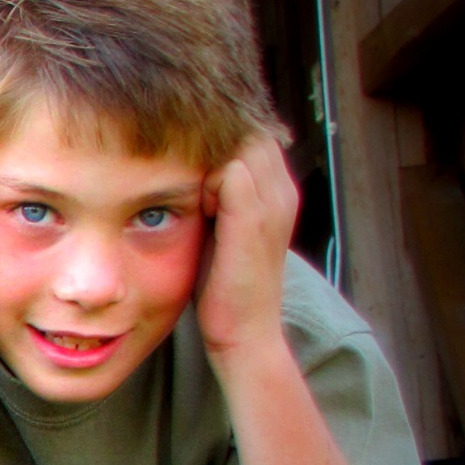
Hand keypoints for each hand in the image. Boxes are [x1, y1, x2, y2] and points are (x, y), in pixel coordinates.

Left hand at [197, 134, 299, 359]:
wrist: (244, 333)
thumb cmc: (225, 285)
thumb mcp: (224, 231)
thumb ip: (219, 198)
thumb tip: (189, 169)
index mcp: (279, 192)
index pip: (251, 133)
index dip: (217, 138)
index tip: (186, 160)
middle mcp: (283, 191)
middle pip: (247, 131)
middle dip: (210, 140)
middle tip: (180, 169)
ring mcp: (272, 203)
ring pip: (238, 145)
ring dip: (204, 159)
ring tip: (187, 191)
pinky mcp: (252, 219)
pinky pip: (228, 170)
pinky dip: (202, 179)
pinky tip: (190, 206)